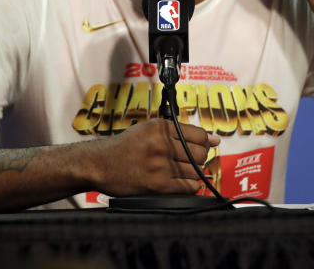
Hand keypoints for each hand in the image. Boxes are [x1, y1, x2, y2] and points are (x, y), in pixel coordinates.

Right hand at [89, 119, 219, 195]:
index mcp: (160, 127)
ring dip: (193, 172)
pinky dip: (190, 185)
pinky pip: (188, 186)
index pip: (198, 134)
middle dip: (200, 157)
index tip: (204, 145)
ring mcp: (160, 165)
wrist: (99, 163)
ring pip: (196, 170)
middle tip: (191, 159)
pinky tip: (181, 181)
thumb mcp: (148, 129)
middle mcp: (161, 144)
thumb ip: (179, 132)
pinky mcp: (158, 185)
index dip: (204, 141)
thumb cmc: (124, 147)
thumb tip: (213, 139)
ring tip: (180, 170)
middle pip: (200, 153)